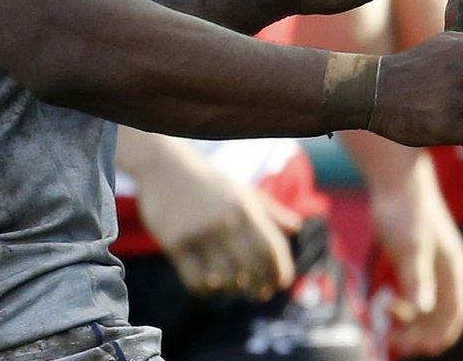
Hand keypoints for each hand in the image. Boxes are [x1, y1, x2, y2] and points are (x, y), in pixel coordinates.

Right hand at [133, 148, 298, 301]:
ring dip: (233, 289)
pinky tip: (211, 287)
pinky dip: (207, 290)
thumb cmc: (210, 183)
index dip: (280, 269)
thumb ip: (271, 211)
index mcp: (246, 207)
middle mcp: (226, 220)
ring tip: (235, 289)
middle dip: (259, 285)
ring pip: (224, 277)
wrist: (166, 167)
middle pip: (251, 266)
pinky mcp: (175, 243)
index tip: (280, 284)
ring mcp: (200, 232)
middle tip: (259, 295)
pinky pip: (195, 279)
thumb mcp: (243, 191)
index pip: (271, 247)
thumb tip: (296, 228)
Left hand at [369, 171, 462, 355]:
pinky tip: (389, 309)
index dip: (440, 335)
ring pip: (432, 308)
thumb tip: (422, 309)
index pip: (457, 312)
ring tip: (390, 332)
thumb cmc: (404, 210)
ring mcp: (437, 266)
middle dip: (424, 335)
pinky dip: (408, 310)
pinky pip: (420, 296)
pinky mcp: (421, 262)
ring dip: (415, 325)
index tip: (416, 348)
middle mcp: (450, 270)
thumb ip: (416, 277)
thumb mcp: (409, 245)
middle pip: (445, 315)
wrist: (396, 179)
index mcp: (454, 267)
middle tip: (395, 344)